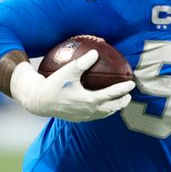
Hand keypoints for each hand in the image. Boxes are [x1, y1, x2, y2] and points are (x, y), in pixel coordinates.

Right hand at [10, 50, 135, 121]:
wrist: (38, 101)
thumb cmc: (53, 85)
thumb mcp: (68, 71)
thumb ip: (83, 62)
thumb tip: (95, 52)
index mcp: (89, 100)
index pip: (112, 95)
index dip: (123, 89)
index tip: (132, 83)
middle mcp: (89, 110)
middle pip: (112, 108)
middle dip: (122, 102)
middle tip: (129, 95)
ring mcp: (84, 116)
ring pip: (104, 114)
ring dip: (113, 108)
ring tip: (119, 102)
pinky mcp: (78, 118)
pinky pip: (96, 116)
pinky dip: (103, 111)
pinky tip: (102, 105)